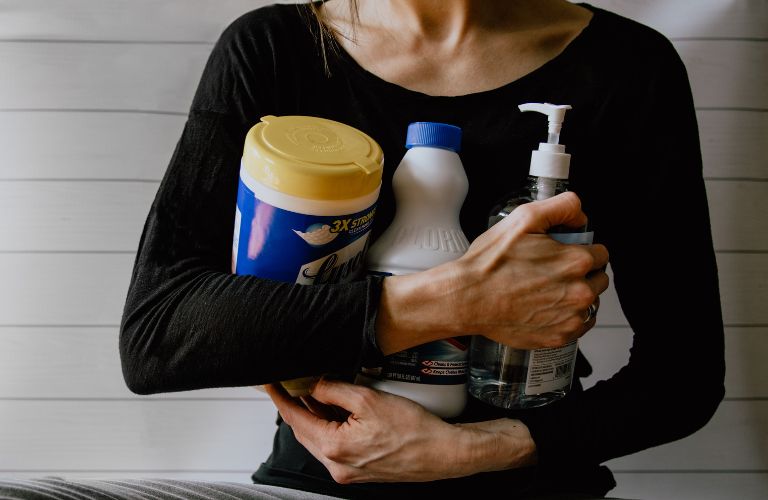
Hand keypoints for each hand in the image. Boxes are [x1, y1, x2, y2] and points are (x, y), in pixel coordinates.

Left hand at [263, 378, 536, 483]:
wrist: (443, 453)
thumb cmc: (414, 430)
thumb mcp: (369, 399)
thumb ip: (334, 391)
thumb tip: (313, 385)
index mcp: (334, 448)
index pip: (296, 418)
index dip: (280, 398)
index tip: (269, 384)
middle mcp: (336, 465)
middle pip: (304, 430)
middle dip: (297, 406)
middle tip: (293, 382)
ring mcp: (347, 471)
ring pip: (319, 438)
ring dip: (315, 416)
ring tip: (317, 391)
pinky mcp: (358, 471)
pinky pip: (334, 446)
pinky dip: (330, 427)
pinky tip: (337, 410)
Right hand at [376, 192, 608, 353]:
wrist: (467, 298)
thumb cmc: (490, 263)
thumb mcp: (524, 218)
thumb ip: (562, 206)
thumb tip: (581, 214)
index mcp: (576, 261)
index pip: (601, 253)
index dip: (581, 249)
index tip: (563, 253)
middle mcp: (580, 292)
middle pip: (599, 279)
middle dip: (581, 273)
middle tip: (551, 271)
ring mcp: (570, 318)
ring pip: (590, 303)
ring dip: (575, 295)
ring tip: (545, 290)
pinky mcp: (559, 337)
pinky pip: (578, 326)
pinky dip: (567, 317)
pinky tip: (545, 308)